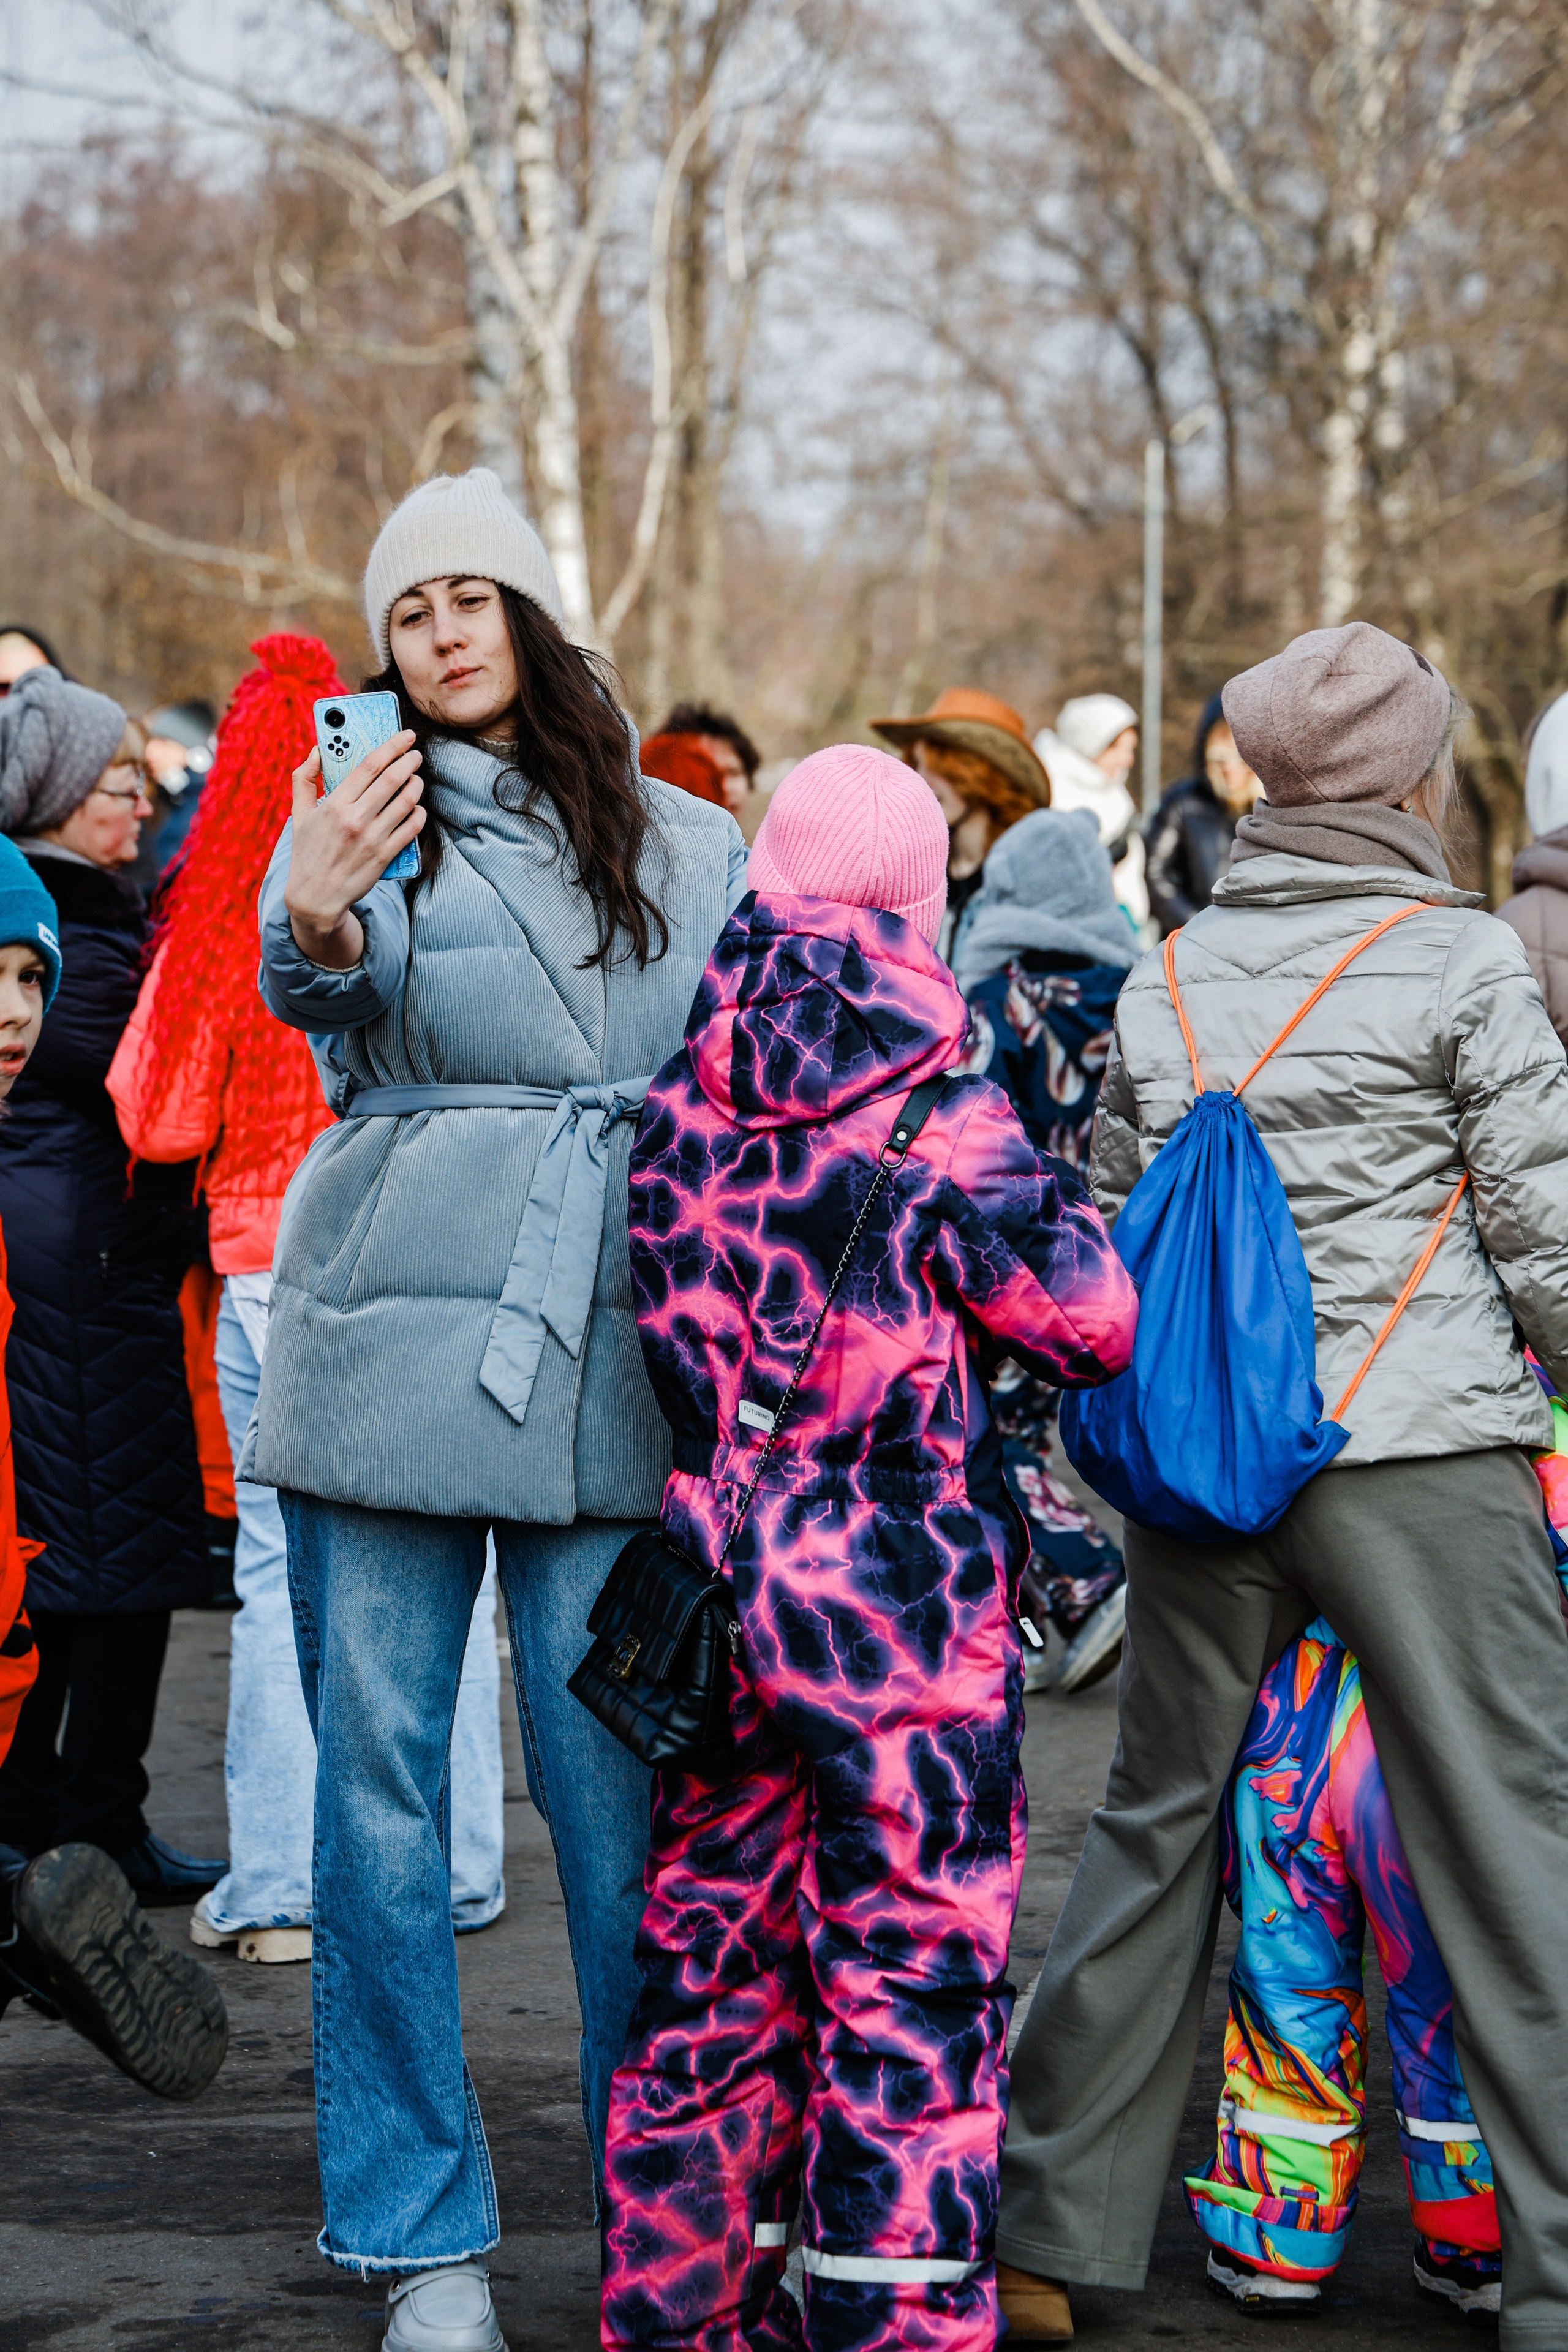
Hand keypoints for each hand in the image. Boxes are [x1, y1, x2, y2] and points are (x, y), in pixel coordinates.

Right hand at [283, 734, 423, 968]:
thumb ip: (304, 779)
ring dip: (416, 785)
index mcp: (334, 804)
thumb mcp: (299, 815)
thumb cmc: (307, 853)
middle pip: (391, 780)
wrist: (315, 898)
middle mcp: (354, 819)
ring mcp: (372, 838)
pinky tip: (417, 807)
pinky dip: (418, 814)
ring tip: (417, 778)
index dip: (392, 746)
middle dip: (409, 761)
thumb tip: (316, 751)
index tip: (405, 736)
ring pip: (406, 802)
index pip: (369, 765)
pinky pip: (411, 828)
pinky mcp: (385, 856)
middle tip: (416, 754)